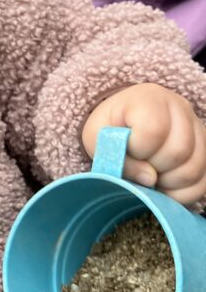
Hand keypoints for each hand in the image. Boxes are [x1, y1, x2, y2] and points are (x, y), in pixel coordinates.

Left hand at [82, 84, 205, 204]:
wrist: (122, 123)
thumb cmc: (107, 130)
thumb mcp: (96, 139)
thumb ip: (115, 157)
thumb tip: (150, 180)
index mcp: (149, 98)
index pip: (154, 130)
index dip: (138, 149)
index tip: (127, 149)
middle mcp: (180, 107)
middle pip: (178, 151)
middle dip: (153, 168)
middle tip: (138, 165)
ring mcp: (197, 128)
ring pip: (194, 168)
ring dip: (168, 182)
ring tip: (150, 175)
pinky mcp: (205, 149)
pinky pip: (203, 182)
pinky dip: (182, 193)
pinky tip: (163, 185)